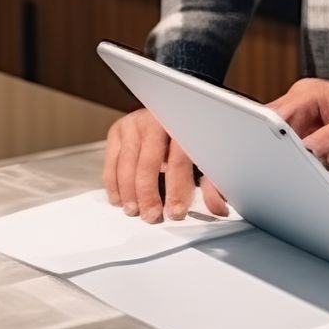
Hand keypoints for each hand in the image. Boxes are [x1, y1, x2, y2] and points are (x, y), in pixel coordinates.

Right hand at [101, 108, 227, 222]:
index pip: (179, 161)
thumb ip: (212, 183)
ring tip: (134, 211)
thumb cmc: (189, 138)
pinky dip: (114, 184)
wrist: (169, 112)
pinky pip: (111, 162)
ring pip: (126, 164)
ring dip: (129, 193)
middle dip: (149, 195)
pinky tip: (120, 200)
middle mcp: (156, 120)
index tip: (176, 212)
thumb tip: (218, 208)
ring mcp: (134, 124)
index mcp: (183, 125)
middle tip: (152, 216)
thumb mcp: (205, 157)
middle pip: (148, 164)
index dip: (177, 190)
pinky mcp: (118, 130)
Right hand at [266, 77, 328, 166]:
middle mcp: (301, 103)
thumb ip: (328, 138)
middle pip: (277, 131)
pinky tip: (328, 153)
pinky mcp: (313, 130)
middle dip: (288, 148)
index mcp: (307, 94)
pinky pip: (303, 149)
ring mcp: (306, 117)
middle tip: (302, 159)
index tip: (274, 151)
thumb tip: (306, 149)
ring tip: (326, 152)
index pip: (276, 115)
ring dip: (301, 154)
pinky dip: (312, 156)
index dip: (271, 134)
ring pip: (289, 144)